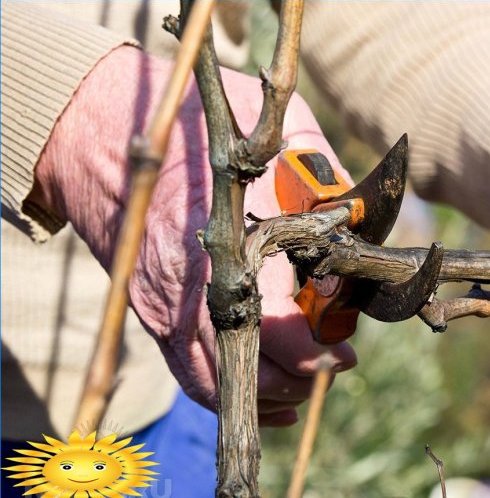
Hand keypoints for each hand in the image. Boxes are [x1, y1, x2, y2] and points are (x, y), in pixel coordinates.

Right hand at [31, 46, 356, 424]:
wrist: (98, 134)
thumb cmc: (189, 128)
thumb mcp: (267, 131)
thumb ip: (317, 172)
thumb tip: (357, 214)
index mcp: (223, 244)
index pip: (272, 326)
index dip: (312, 353)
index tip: (344, 354)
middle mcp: (188, 288)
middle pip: (244, 367)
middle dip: (295, 380)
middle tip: (333, 367)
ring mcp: (162, 307)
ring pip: (214, 381)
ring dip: (263, 395)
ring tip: (302, 389)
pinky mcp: (150, 312)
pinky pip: (188, 372)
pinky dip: (225, 393)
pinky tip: (263, 397)